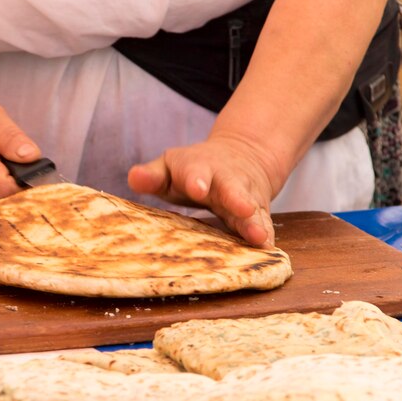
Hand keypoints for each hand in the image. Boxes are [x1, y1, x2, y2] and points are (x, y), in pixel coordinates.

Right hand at [0, 82, 39, 206]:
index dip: (30, 188)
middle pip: (8, 198)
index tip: (43, 178)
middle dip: (22, 183)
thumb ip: (10, 137)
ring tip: (1, 157)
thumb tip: (33, 158)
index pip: (7, 192)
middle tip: (22, 159)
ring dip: (10, 182)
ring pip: (1, 199)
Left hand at [128, 136, 277, 247]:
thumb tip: (133, 178)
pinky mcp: (258, 211)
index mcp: (198, 167)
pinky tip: (268, 248)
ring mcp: (244, 195)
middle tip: (242, 208)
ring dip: (254, 222)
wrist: (242, 154)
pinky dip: (266, 234)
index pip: (195, 170)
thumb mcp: (171, 167)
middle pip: (231, 187)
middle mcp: (225, 179)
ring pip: (251, 208)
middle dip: (236, 197)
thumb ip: (153, 175)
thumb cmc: (192, 170)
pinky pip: (263, 222)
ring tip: (259, 237)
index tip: (197, 187)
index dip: (196, 179)